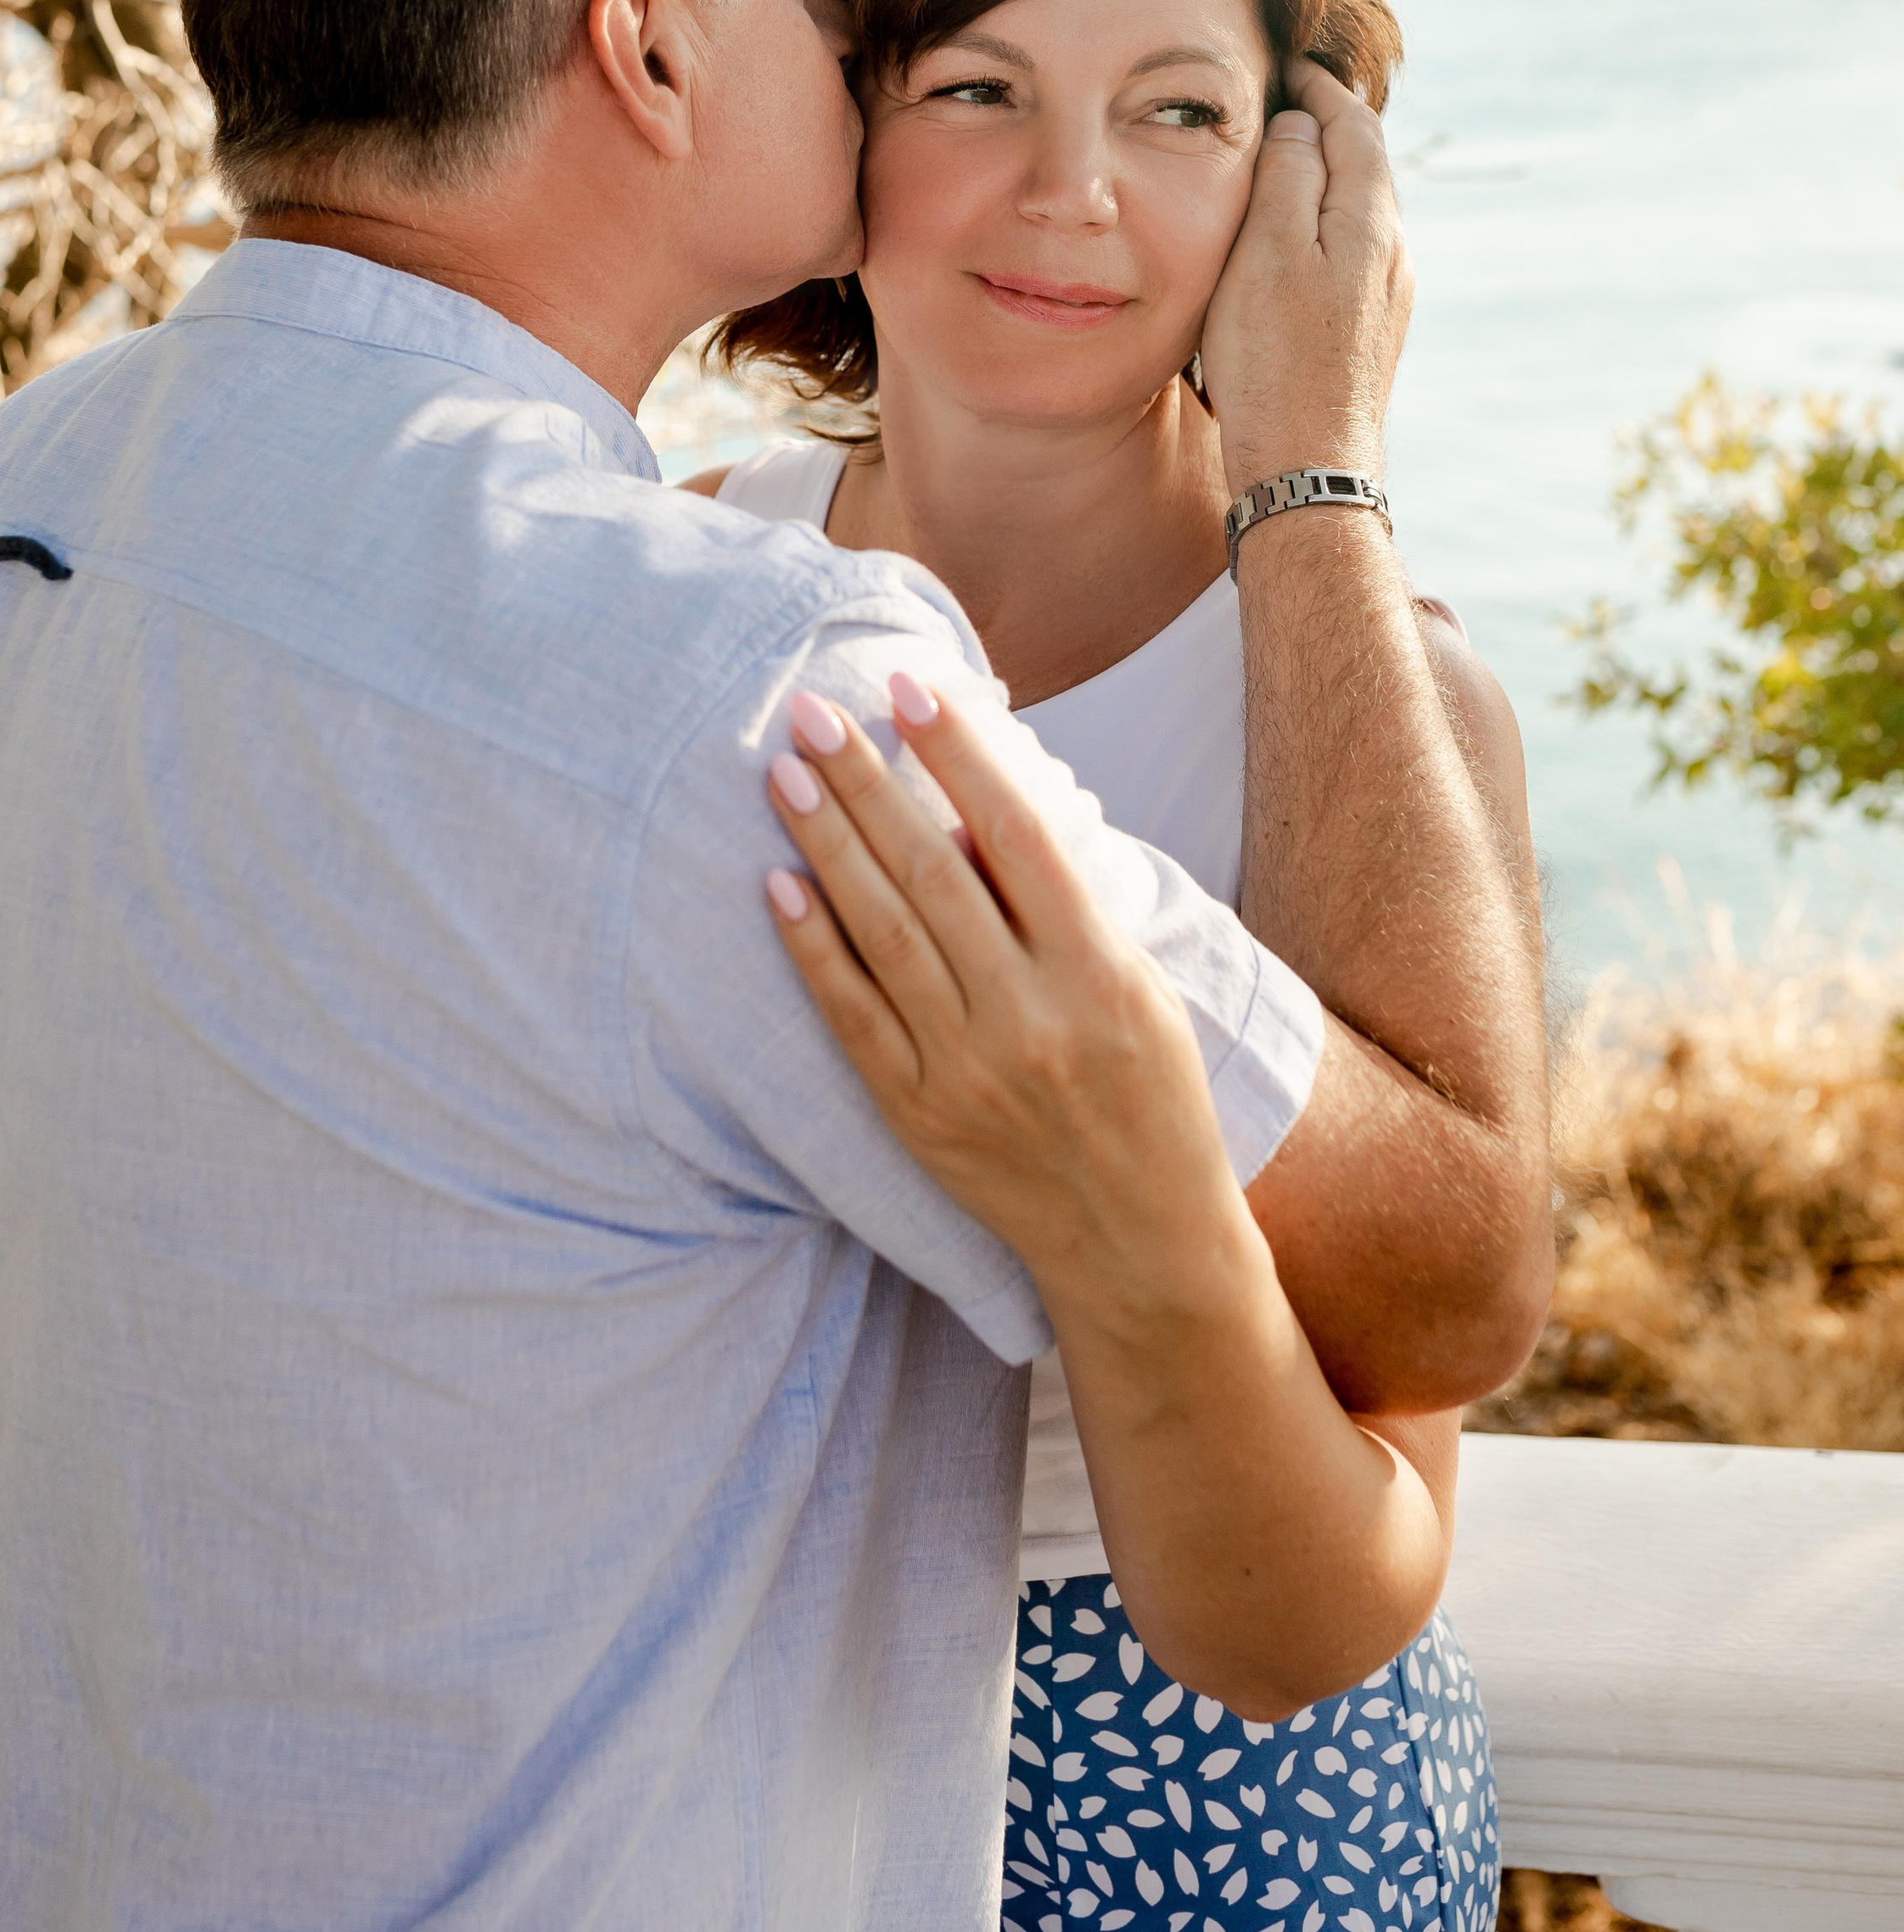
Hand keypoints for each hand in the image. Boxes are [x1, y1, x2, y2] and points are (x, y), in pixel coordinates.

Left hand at [761, 679, 1250, 1329]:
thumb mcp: (1140, 988)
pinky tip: (777, 885)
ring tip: (785, 772)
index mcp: (1099, 972)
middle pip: (931, 872)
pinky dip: (811, 948)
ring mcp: (967, 1071)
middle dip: (865, 782)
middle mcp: (1030, 1018)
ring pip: (882, 933)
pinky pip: (852, 1016)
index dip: (959, 754)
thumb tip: (964, 811)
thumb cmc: (1154, 1095)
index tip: (908, 688)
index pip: (1016, 834)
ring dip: (827, 843)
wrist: (1142, 1243)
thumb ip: (1063, 907)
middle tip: (812, 711)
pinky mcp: (918, 1116)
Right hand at [1199, 55, 1412, 497]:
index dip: (1320, 87)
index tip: (1288, 63)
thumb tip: (1302, 124)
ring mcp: (1387, 298)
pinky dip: (1322, 224)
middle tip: (1285, 99)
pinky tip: (1290, 243)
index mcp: (1371, 222)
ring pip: (1360, 212)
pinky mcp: (1370, 334)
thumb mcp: (1267, 250)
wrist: (1307, 465)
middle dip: (1329, 125)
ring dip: (1325, 177)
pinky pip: (1350, 254)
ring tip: (1281, 161)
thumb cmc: (1274, 358)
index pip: (1355, 126)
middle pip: (1367, 166)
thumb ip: (1288, 176)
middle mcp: (1393, 255)